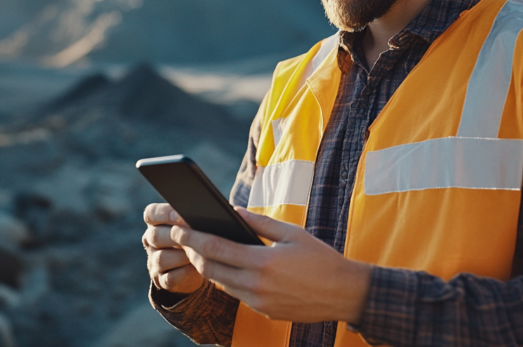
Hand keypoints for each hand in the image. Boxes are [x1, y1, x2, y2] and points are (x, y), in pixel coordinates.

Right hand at [143, 203, 205, 294]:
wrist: (194, 268)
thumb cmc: (196, 238)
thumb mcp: (193, 226)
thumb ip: (194, 217)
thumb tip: (208, 212)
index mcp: (155, 223)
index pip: (150, 214)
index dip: (164, 214)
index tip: (181, 215)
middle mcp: (151, 242)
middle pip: (155, 236)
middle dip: (175, 235)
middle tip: (195, 234)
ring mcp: (154, 262)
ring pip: (161, 259)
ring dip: (182, 256)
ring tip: (199, 252)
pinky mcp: (162, 280)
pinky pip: (169, 278)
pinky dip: (184, 273)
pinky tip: (197, 267)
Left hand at [171, 207, 371, 323]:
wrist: (343, 293)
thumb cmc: (320, 258)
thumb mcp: (291, 233)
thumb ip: (259, 222)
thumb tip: (233, 210)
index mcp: (262, 262)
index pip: (215, 248)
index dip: (192, 238)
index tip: (179, 228)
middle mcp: (256, 285)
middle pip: (209, 269)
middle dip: (192, 252)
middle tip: (183, 238)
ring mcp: (258, 302)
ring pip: (220, 283)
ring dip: (207, 267)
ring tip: (200, 250)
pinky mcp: (263, 312)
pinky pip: (236, 294)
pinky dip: (226, 279)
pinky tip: (227, 266)